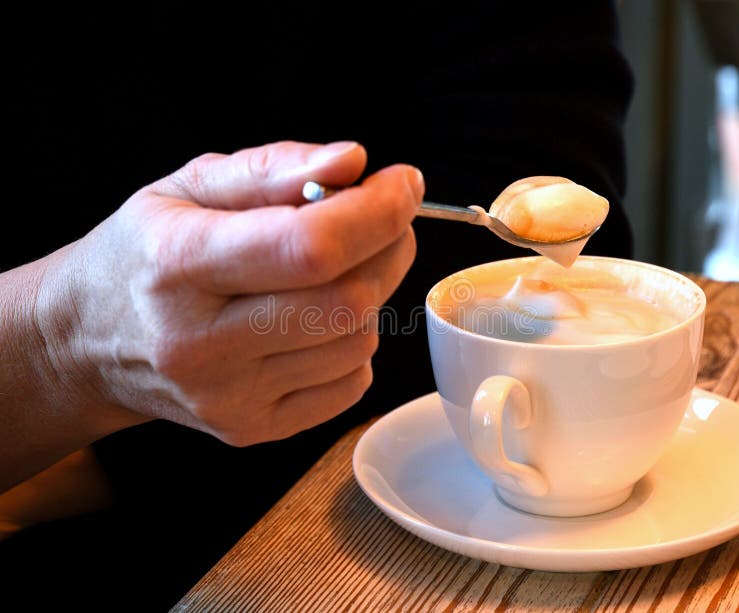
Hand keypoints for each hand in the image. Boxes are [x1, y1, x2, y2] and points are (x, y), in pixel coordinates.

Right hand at [37, 141, 422, 445]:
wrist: (89, 342)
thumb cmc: (144, 254)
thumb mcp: (188, 187)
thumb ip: (272, 168)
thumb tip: (352, 161)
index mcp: (178, 266)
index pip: (308, 248)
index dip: (376, 212)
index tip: (403, 183)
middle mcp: (200, 344)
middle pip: (347, 301)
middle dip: (388, 249)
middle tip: (382, 222)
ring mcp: (228, 397)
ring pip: (357, 341)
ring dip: (369, 294)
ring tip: (330, 273)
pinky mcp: (251, 429)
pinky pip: (350, 384)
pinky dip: (353, 341)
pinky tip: (314, 321)